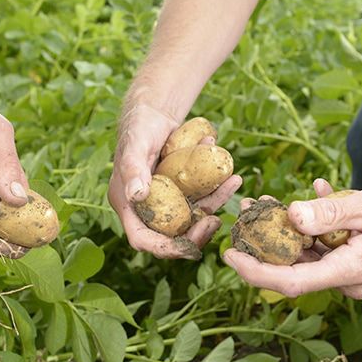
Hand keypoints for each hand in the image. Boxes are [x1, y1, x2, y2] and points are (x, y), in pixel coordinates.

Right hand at [109, 103, 241, 258]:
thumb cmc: (139, 126)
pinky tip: (232, 176)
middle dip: (196, 234)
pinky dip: (218, 190)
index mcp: (128, 203)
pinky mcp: (183, 191)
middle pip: (171, 235)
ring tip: (233, 183)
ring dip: (215, 206)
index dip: (163, 249)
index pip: (141, 238)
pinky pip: (202, 198)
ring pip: (192, 217)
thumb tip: (137, 196)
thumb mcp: (135, 145)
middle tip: (216, 223)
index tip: (187, 248)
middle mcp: (146, 207)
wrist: (154, 112)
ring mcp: (167, 200)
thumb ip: (133, 169)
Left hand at [223, 178, 361, 298]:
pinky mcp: (359, 263)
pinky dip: (316, 225)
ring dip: (288, 229)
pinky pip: (328, 247)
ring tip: (269, 200)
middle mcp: (349, 280)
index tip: (229, 254)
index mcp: (351, 272)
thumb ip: (331, 212)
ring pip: (309, 255)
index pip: (290, 283)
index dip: (254, 271)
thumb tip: (290, 216)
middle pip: (294, 268)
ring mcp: (355, 274)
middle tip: (246, 211)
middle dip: (265, 241)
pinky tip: (317, 195)